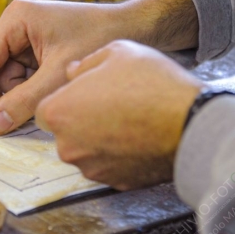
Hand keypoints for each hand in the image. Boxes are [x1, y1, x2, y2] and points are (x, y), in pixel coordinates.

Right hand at [0, 0, 198, 134]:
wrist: (139, 29)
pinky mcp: (44, 50)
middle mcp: (18, 25)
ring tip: (41, 109)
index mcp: (16, 20)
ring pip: (11, 78)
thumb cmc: (101, 40)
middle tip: (13, 125)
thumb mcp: (57, 76)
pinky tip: (50, 101)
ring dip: (20, 98)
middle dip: (3, 98)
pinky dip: (33, 93)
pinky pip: (27, 77)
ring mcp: (30, 38)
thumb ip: (24, 102)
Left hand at [35, 41, 203, 190]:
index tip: (85, 93)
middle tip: (110, 102)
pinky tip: (138, 135)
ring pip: (86, 150)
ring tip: (128, 118)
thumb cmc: (151, 84)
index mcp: (58, 113)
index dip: (65, 99)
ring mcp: (91, 168)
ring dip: (99, 137)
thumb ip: (85, 63)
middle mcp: (67, 146)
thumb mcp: (116, 51)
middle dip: (81, 119)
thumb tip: (72, 72)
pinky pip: (108, 164)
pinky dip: (118, 154)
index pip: (44, 110)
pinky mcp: (114, 183)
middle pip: (65, 131)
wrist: (190, 122)